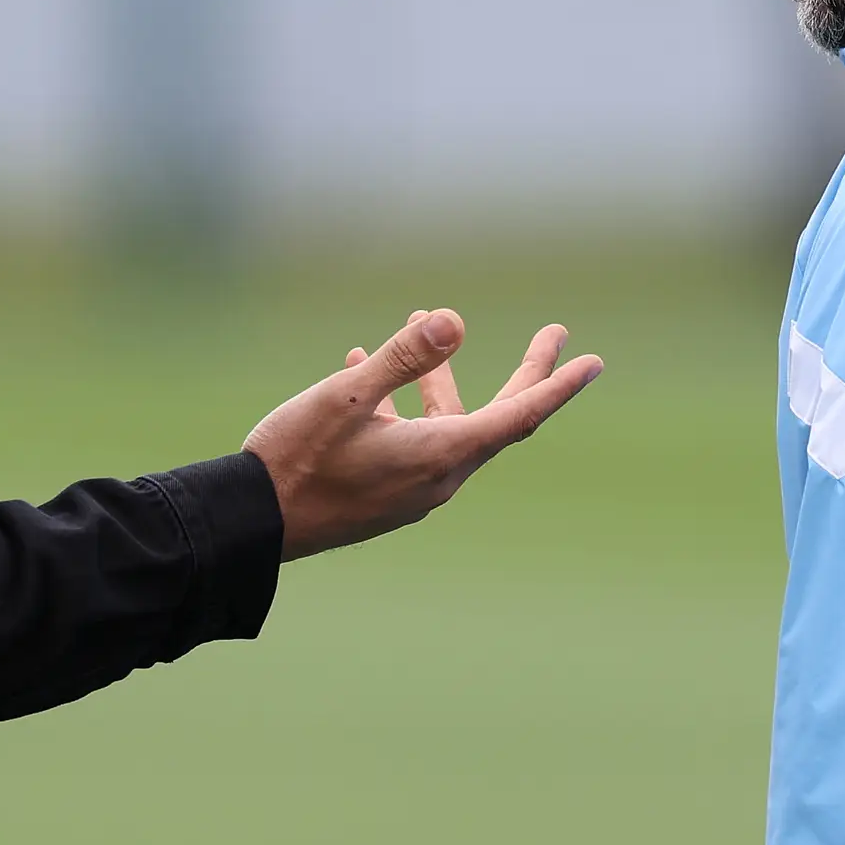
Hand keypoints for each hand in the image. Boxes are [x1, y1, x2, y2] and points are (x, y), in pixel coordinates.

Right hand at [241, 308, 601, 560]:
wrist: (251, 524)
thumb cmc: (295, 459)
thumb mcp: (346, 397)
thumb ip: (402, 359)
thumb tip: (454, 321)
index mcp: (441, 455)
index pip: (520, 416)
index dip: (558, 385)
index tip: (593, 362)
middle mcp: (437, 477)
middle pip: (498, 418)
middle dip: (526, 372)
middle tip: (555, 333)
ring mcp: (411, 488)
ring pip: (445, 422)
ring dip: (438, 377)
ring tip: (416, 322)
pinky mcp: (384, 492)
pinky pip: (410, 438)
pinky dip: (402, 401)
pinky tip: (363, 364)